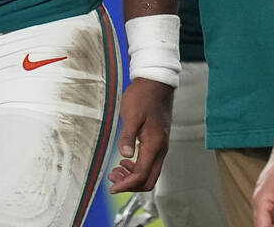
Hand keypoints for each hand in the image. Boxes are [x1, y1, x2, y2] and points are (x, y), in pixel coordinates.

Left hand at [108, 77, 172, 192]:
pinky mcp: (157, 142)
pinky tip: (125, 161)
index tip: (113, 187)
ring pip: (150, 172)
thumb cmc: (143, 97)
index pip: (142, 174)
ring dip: (133, 177)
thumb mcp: (131, 115)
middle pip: (149, 179)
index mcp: (154, 144)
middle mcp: (160, 149)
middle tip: (112, 180)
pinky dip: (137, 168)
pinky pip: (149, 163)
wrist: (155, 84)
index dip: (127, 184)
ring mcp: (160, 146)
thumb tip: (125, 155)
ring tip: (116, 171)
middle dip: (130, 184)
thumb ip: (128, 136)